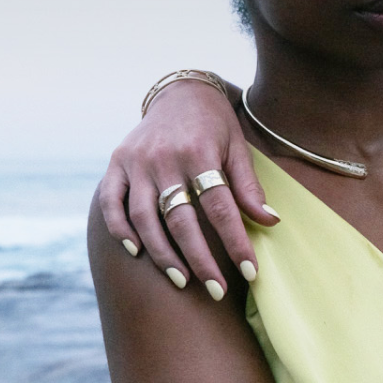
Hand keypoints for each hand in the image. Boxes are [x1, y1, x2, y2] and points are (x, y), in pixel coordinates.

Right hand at [98, 78, 274, 298]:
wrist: (179, 92)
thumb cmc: (215, 126)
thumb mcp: (238, 147)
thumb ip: (248, 186)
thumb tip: (271, 222)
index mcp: (200, 152)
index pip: (220, 206)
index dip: (236, 241)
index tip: (250, 271)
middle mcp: (165, 158)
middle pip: (181, 219)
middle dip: (200, 259)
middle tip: (217, 290)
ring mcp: (137, 162)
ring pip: (145, 218)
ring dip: (163, 253)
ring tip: (183, 280)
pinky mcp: (116, 164)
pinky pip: (112, 202)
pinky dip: (120, 228)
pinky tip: (136, 251)